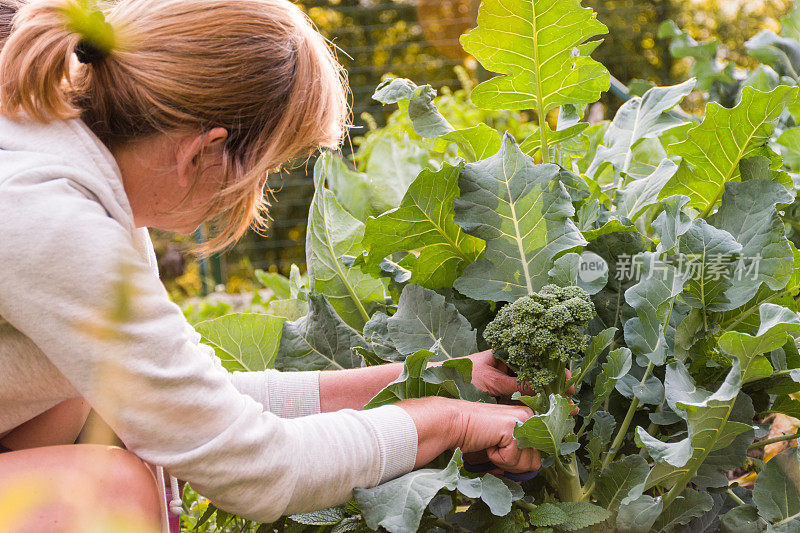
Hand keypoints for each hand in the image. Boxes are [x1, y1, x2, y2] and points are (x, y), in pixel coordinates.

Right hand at [397, 397, 539, 472]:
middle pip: (535, 463)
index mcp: (530, 420)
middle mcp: (531, 418)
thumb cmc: (475, 435)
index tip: (501, 452)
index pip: (537, 457)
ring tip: (491, 444)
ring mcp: (523, 421)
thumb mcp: (503, 445)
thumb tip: (527, 476)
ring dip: (504, 462)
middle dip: (512, 465)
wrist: (454, 423)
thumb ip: (518, 457)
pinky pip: (511, 459)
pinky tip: (488, 442)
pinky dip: (497, 458)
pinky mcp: (513, 428)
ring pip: (525, 464)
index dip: (518, 464)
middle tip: (494, 451)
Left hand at [449, 350, 574, 398]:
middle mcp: (509, 367)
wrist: (438, 386)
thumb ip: (515, 385)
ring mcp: (506, 382)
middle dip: (555, 386)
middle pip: (538, 375)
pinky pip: (522, 399)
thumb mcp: (491, 380)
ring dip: (547, 398)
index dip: (555, 370)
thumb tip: (542, 390)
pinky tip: (546, 414)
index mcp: (506, 355)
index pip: (537, 360)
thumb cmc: (461, 376)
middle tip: (571, 397)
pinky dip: (534, 406)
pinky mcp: (502, 396)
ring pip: (532, 389)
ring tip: (564, 409)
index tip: (569, 380)